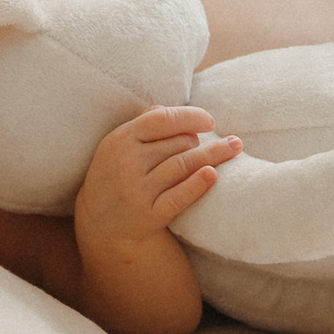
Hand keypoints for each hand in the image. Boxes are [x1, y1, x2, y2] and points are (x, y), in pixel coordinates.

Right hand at [73, 106, 241, 252]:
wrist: (99, 223)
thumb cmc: (115, 174)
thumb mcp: (118, 144)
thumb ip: (144, 124)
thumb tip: (174, 110)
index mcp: (122, 139)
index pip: (163, 120)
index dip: (191, 117)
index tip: (210, 121)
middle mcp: (128, 163)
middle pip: (178, 143)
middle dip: (198, 142)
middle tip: (212, 145)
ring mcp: (138, 190)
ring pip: (183, 165)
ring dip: (212, 155)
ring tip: (234, 148)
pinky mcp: (148, 215)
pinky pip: (179, 196)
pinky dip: (197, 185)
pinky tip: (213, 175)